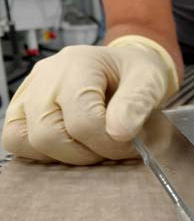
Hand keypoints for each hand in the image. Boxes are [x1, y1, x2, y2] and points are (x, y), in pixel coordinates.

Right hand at [2, 35, 178, 164]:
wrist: (125, 69)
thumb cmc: (136, 74)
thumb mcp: (150, 82)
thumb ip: (137, 104)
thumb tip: (118, 132)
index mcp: (78, 64)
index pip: (82, 119)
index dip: (109, 143)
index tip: (131, 145)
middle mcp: (46, 76)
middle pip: (48, 134)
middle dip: (87, 153)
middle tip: (113, 148)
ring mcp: (29, 92)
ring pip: (27, 142)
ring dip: (66, 155)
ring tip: (95, 146)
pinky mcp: (21, 109)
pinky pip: (16, 140)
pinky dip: (44, 153)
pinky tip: (74, 145)